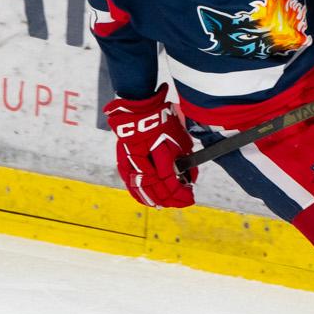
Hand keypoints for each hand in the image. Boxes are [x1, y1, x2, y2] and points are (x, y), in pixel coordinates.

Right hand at [104, 86, 196, 208]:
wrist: (140, 108)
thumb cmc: (164, 122)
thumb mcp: (181, 138)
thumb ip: (186, 159)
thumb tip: (190, 178)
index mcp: (161, 152)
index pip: (171, 183)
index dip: (181, 195)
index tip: (190, 198)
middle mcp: (145, 158)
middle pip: (156, 189)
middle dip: (170, 199)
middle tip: (180, 202)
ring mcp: (131, 160)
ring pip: (141, 188)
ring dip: (154, 200)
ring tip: (163, 205)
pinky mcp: (123, 160)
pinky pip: (129, 182)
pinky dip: (138, 193)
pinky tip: (145, 199)